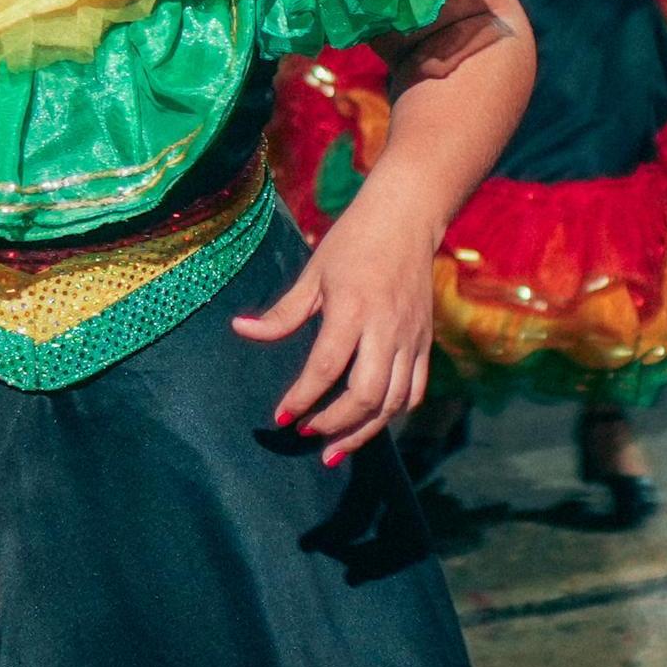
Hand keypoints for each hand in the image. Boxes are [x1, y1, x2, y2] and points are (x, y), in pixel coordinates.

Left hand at [229, 200, 441, 465]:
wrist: (407, 219)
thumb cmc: (354, 242)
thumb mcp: (313, 273)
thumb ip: (282, 313)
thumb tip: (240, 329)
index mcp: (354, 309)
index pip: (326, 368)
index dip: (302, 398)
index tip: (282, 417)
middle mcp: (386, 328)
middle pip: (366, 395)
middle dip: (335, 424)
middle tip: (308, 434)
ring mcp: (411, 338)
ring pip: (393, 402)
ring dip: (364, 431)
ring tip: (335, 448)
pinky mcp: (425, 342)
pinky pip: (413, 391)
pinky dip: (392, 413)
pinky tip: (369, 423)